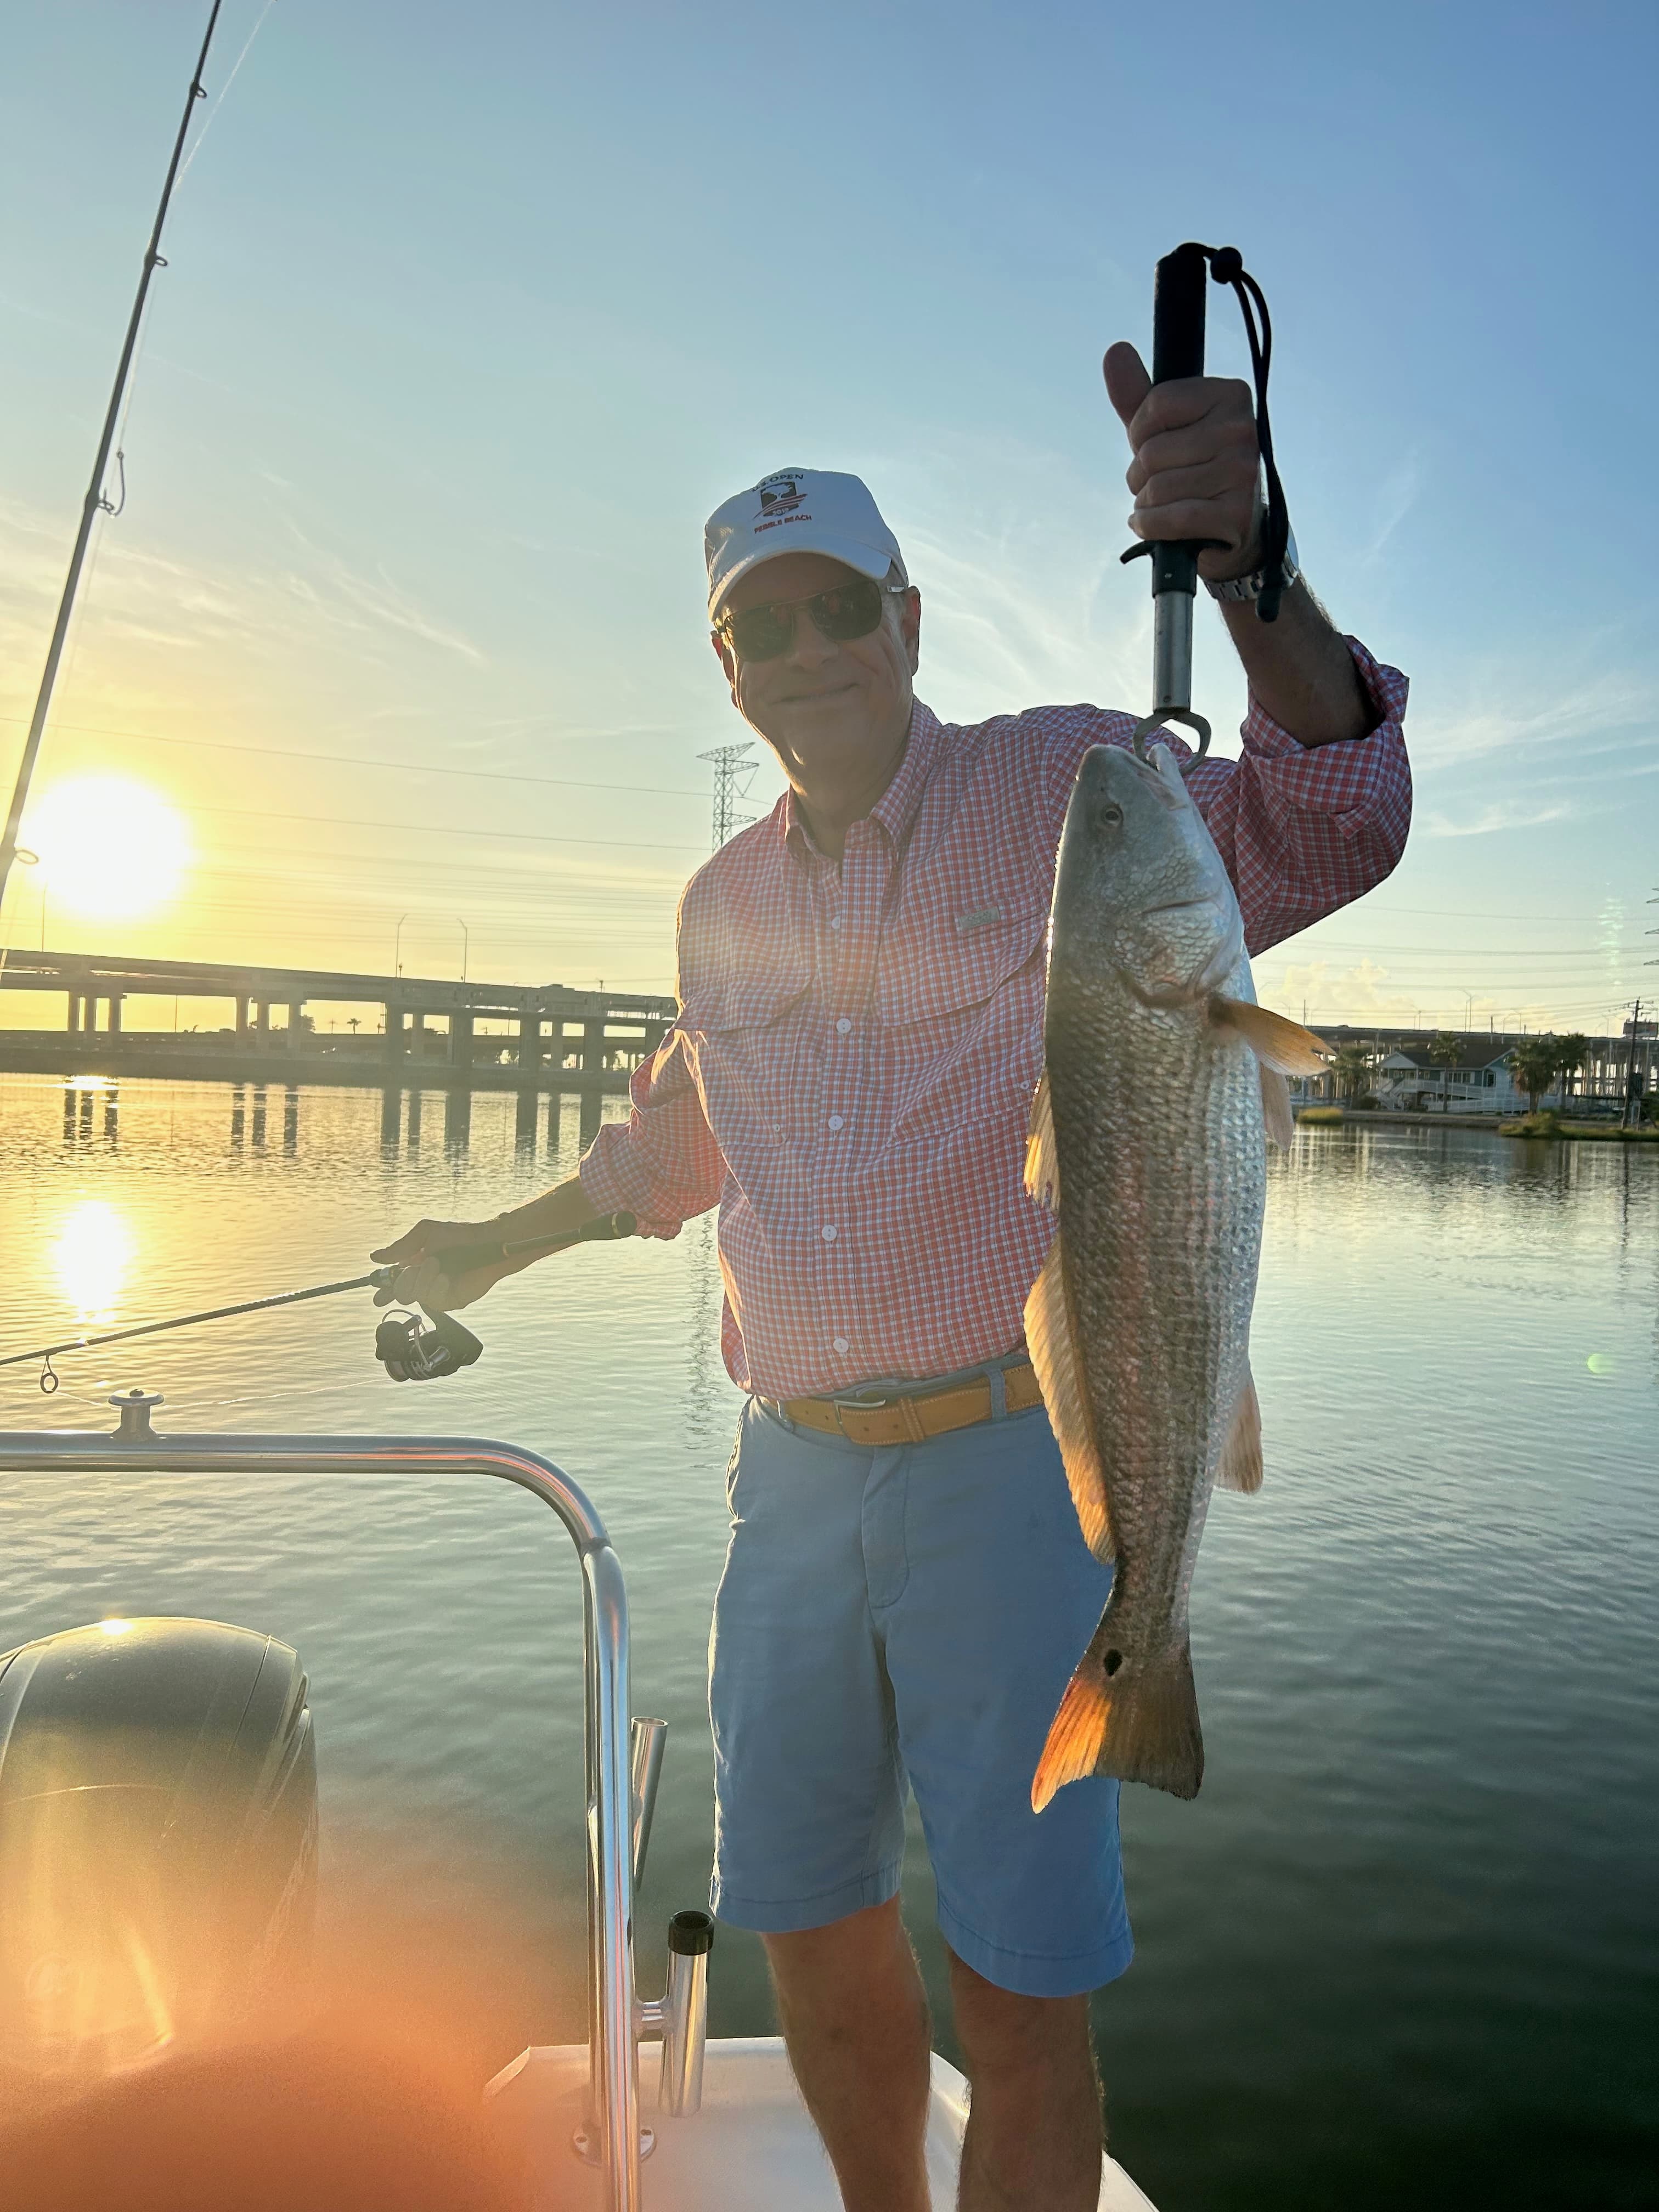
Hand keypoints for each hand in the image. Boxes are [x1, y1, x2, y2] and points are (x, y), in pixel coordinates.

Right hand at [368, 1218, 524, 1314]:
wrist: (486, 1245)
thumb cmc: (459, 1236)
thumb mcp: (426, 1234)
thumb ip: (401, 1247)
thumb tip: (374, 1257)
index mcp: (414, 1265)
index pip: (392, 1282)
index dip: (382, 1289)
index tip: (377, 1294)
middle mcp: (424, 1281)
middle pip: (399, 1293)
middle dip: (404, 1280)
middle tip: (416, 1267)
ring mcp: (437, 1292)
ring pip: (414, 1296)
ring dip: (423, 1278)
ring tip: (438, 1265)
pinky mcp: (451, 1300)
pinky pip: (433, 1302)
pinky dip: (436, 1287)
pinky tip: (446, 1278)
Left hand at [1105, 342, 1261, 580]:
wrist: (1232, 529)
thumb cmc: (1194, 472)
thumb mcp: (1166, 429)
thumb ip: (1138, 395)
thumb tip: (1115, 350)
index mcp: (1231, 396)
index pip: (1156, 404)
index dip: (1139, 433)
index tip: (1152, 446)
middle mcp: (1243, 429)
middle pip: (1152, 451)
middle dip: (1140, 475)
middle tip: (1160, 484)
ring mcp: (1242, 472)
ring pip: (1158, 487)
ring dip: (1145, 503)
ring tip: (1164, 505)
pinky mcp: (1235, 513)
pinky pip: (1171, 517)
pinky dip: (1151, 526)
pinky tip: (1153, 525)